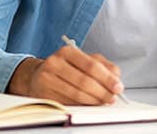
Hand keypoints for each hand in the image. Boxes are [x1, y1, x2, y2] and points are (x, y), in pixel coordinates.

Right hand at [6, 47, 123, 104]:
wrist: (38, 75)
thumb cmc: (65, 68)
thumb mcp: (83, 60)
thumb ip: (102, 65)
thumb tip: (116, 77)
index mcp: (67, 52)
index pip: (91, 65)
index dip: (107, 78)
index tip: (118, 86)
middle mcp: (55, 63)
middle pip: (84, 81)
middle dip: (102, 92)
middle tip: (112, 97)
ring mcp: (47, 79)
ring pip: (76, 94)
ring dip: (94, 101)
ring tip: (103, 101)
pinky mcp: (44, 94)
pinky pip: (68, 103)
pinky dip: (82, 105)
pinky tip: (89, 104)